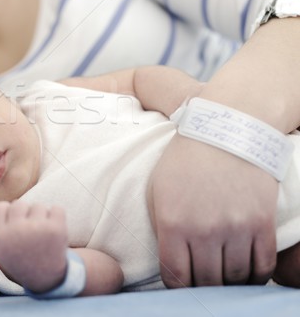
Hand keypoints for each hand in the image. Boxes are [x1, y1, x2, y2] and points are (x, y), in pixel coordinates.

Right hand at [0, 201, 68, 292]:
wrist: (45, 278)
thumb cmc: (20, 258)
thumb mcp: (1, 248)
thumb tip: (8, 203)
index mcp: (0, 237)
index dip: (7, 212)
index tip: (13, 223)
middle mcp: (17, 231)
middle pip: (18, 204)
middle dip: (24, 214)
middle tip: (29, 229)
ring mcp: (37, 229)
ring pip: (38, 206)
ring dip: (40, 216)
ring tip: (40, 233)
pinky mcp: (56, 229)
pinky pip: (56, 208)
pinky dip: (56, 216)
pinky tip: (52, 230)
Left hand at [148, 135, 277, 286]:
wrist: (226, 131)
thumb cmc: (185, 160)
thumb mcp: (157, 190)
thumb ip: (161, 227)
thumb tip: (172, 260)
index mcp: (173, 222)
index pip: (176, 276)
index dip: (178, 287)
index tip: (182, 284)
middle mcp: (204, 230)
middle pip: (207, 282)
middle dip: (204, 287)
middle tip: (204, 282)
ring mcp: (235, 228)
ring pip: (234, 279)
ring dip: (229, 285)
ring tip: (224, 278)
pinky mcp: (261, 223)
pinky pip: (262, 266)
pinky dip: (255, 277)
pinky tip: (247, 274)